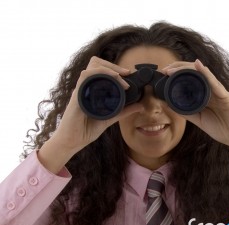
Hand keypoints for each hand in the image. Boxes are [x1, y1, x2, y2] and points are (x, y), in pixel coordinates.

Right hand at [38, 57, 143, 172]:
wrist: (72, 141)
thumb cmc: (86, 130)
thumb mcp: (110, 118)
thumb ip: (123, 111)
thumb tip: (140, 106)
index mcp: (92, 89)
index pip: (100, 69)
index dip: (115, 68)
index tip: (128, 74)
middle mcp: (86, 87)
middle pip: (96, 63)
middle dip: (113, 65)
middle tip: (126, 74)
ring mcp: (81, 89)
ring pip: (92, 67)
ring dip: (109, 69)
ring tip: (121, 79)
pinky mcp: (77, 94)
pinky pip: (86, 76)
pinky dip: (100, 74)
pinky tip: (111, 80)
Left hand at [162, 60, 228, 161]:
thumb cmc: (224, 129)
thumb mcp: (200, 121)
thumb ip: (187, 112)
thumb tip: (170, 105)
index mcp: (205, 95)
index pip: (189, 80)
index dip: (176, 75)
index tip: (163, 75)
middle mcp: (211, 90)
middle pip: (194, 74)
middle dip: (178, 69)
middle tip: (164, 70)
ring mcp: (218, 92)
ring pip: (202, 75)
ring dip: (186, 69)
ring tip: (173, 69)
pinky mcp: (226, 96)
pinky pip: (215, 83)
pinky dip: (206, 74)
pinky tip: (198, 66)